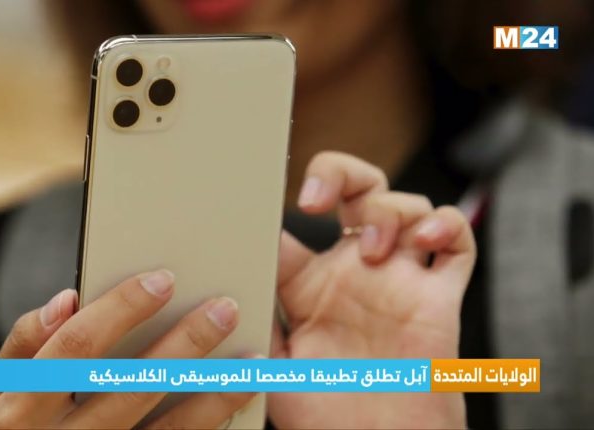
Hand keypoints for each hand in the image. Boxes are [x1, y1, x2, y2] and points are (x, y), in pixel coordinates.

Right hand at [0, 270, 253, 428]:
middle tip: (224, 309)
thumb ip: (25, 343)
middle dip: (183, 344)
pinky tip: (234, 403)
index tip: (164, 279)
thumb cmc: (13, 428)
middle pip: (131, 384)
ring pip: (166, 428)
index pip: (77, 344)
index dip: (121, 309)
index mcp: (20, 404)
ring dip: (212, 393)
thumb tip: (67, 299)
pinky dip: (208, 426)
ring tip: (250, 361)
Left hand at [270, 151, 475, 428]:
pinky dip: (447, 226)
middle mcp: (354, 272)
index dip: (277, 201)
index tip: (261, 195)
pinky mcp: (439, 296)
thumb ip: (256, 322)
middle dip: (338, 174)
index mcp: (309, 285)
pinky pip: (458, 243)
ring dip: (391, 209)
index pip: (293, 224)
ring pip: (407, 205)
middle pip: (355, 190)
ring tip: (375, 248)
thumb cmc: (326, 415)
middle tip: (315, 199)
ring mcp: (399, 279)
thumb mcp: (273, 366)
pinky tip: (423, 241)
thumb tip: (227, 286)